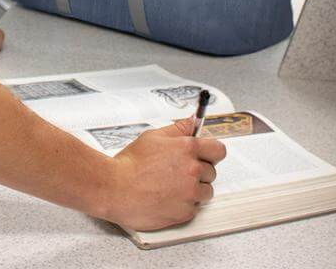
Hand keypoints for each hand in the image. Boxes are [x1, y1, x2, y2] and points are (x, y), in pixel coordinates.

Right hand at [104, 117, 225, 231]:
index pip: (218, 150)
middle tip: (179, 170)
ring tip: (173, 185)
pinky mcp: (185, 212)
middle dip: (199, 170)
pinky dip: (185, 204)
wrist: (116, 188)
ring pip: (207, 191)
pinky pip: (195, 207)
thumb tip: (192, 121)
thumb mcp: (153, 137)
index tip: (206, 154)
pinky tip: (168, 196)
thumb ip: (178, 129)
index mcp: (187, 148)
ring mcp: (190, 193)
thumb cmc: (131, 163)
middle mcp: (193, 170)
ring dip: (195, 188)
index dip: (211, 152)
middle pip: (212, 171)